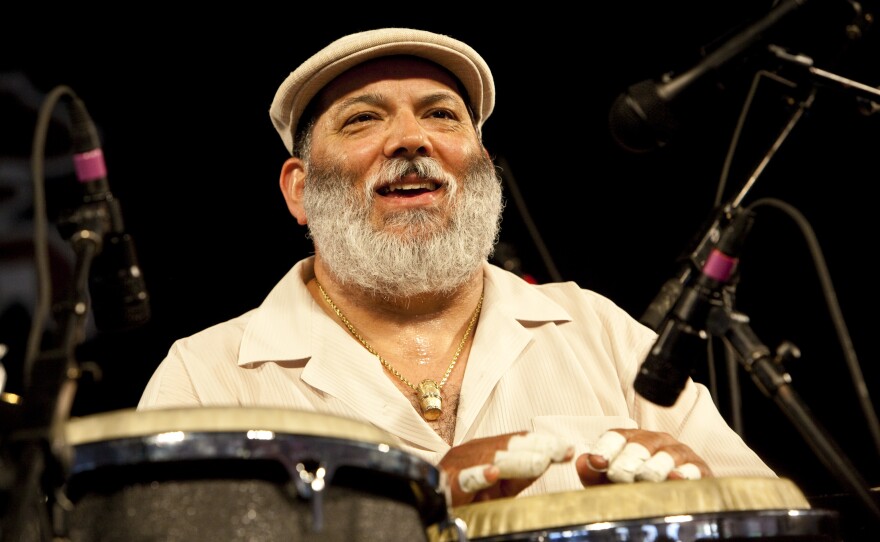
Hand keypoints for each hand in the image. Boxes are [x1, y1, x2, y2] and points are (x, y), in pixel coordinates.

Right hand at [439, 432, 573, 505]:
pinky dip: (478, 475)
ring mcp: (458, 468)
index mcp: (486, 451)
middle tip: (561, 451)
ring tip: (540, 461)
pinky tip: (493, 473)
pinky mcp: (446, 485)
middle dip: (537, 448)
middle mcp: (472, 453)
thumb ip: (519, 475)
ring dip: (516, 459)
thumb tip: (546, 461)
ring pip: (490, 459)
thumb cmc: (465, 496)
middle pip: (508, 446)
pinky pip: (463, 480)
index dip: (543, 443)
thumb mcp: (498, 486)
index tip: (567, 449)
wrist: (427, 505)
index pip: (517, 442)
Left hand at [576, 429, 711, 485]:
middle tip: (618, 475)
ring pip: (666, 455)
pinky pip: (692, 468)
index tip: (597, 461)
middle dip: (628, 460)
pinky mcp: (699, 469)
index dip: (606, 448)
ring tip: (644, 478)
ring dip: (654, 467)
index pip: (616, 436)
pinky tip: (675, 478)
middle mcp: (655, 441)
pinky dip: (684, 473)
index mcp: (631, 439)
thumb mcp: (610, 484)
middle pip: (640, 444)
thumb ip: (594, 474)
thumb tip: (582, 461)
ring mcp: (678, 453)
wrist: (672, 502)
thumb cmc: (636, 489)